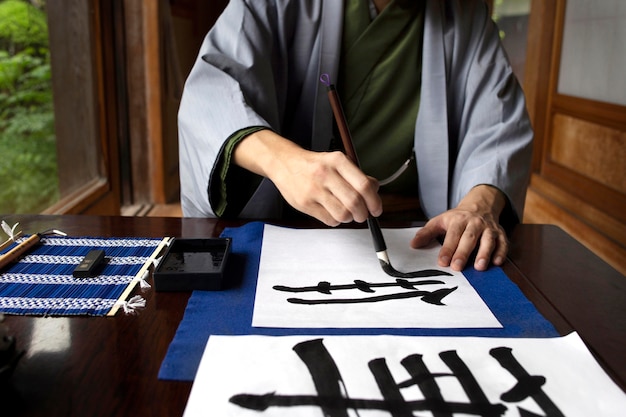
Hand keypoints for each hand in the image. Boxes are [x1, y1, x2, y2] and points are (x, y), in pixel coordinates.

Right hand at [233, 130, 381, 225]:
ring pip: (343, 214)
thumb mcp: (337, 162)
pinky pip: (329, 220)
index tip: (376, 208)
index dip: (374, 201)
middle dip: (363, 213)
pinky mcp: (305, 203)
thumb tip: (375, 190)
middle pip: (354, 202)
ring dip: (349, 218)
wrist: (284, 164)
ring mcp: (313, 190)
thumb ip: (357, 175)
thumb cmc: (313, 165)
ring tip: (346, 212)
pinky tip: (333, 212)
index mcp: (337, 161)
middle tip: (363, 214)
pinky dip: (336, 220)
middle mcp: (325, 174)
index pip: (363, 185)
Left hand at [410, 185, 507, 270]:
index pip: (452, 235)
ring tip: (479, 267)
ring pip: (488, 240)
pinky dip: (501, 252)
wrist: (480, 205)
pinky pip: (503, 242)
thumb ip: (427, 233)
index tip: (442, 262)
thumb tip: (413, 244)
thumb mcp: (440, 221)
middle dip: (463, 253)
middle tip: (457, 267)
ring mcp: (489, 228)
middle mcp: (474, 223)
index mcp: (458, 220)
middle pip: (469, 238)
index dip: (447, 249)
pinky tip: (497, 262)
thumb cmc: (457, 219)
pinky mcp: (500, 233)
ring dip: (485, 253)